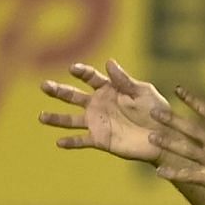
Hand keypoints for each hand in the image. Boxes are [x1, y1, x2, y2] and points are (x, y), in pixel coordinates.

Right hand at [38, 59, 168, 163]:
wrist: (163, 136)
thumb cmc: (156, 110)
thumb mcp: (142, 92)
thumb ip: (124, 81)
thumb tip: (109, 62)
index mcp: (109, 89)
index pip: (90, 78)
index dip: (82, 72)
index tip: (74, 69)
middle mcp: (99, 104)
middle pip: (73, 96)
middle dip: (58, 91)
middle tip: (44, 85)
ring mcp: (98, 122)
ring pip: (71, 120)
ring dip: (56, 118)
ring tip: (41, 117)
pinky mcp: (100, 140)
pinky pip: (82, 141)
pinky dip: (71, 142)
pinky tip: (59, 142)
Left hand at [148, 88, 204, 192]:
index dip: (191, 100)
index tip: (176, 89)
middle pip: (190, 129)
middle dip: (172, 120)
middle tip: (153, 112)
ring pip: (186, 150)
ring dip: (168, 143)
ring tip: (151, 137)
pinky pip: (189, 176)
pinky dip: (175, 174)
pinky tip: (159, 171)